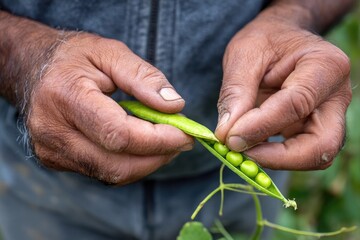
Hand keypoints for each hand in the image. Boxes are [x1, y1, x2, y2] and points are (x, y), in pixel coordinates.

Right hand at [27, 32, 193, 183]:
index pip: (119, 134)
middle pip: (117, 164)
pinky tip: (141, 145)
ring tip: (165, 141)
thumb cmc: (74, 56)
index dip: (159, 139)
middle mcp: (52, 132)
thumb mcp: (110, 52)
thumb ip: (144, 77)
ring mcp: (51, 151)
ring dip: (147, 162)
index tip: (187, 134)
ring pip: (112, 174)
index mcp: (65, 97)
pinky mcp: (55, 160)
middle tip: (182, 140)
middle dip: (158, 156)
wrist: (32, 67)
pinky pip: (103, 172)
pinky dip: (130, 163)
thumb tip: (175, 106)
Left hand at [215, 5, 351, 169]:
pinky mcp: (314, 128)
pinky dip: (273, 156)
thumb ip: (236, 93)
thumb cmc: (265, 40)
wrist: (281, 39)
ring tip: (240, 148)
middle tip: (239, 154)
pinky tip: (248, 145)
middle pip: (322, 144)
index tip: (229, 138)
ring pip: (314, 155)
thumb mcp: (244, 54)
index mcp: (326, 65)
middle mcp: (337, 96)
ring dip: (275, 160)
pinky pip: (300, 153)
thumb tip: (226, 135)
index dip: (261, 126)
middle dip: (279, 158)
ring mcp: (329, 115)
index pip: (297, 104)